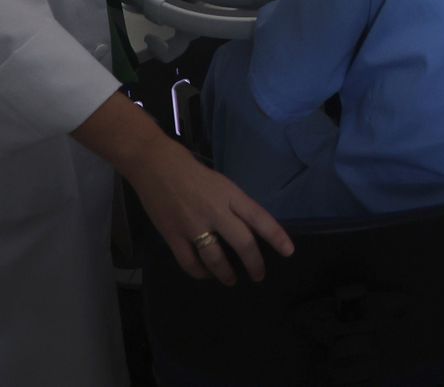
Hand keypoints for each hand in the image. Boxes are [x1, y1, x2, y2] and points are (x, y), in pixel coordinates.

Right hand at [126, 137, 294, 285]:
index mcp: (229, 194)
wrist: (155, 164)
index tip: (289, 251)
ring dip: (226, 274)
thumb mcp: (221, 183)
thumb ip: (234, 204)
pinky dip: (200, 273)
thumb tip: (248, 227)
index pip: (259, 217)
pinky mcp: (172, 235)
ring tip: (232, 280)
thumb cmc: (191, 171)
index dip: (276, 236)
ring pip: (216, 259)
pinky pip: (190, 263)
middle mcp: (215, 211)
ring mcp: (193, 225)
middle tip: (259, 275)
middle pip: (242, 242)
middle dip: (254, 263)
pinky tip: (206, 274)